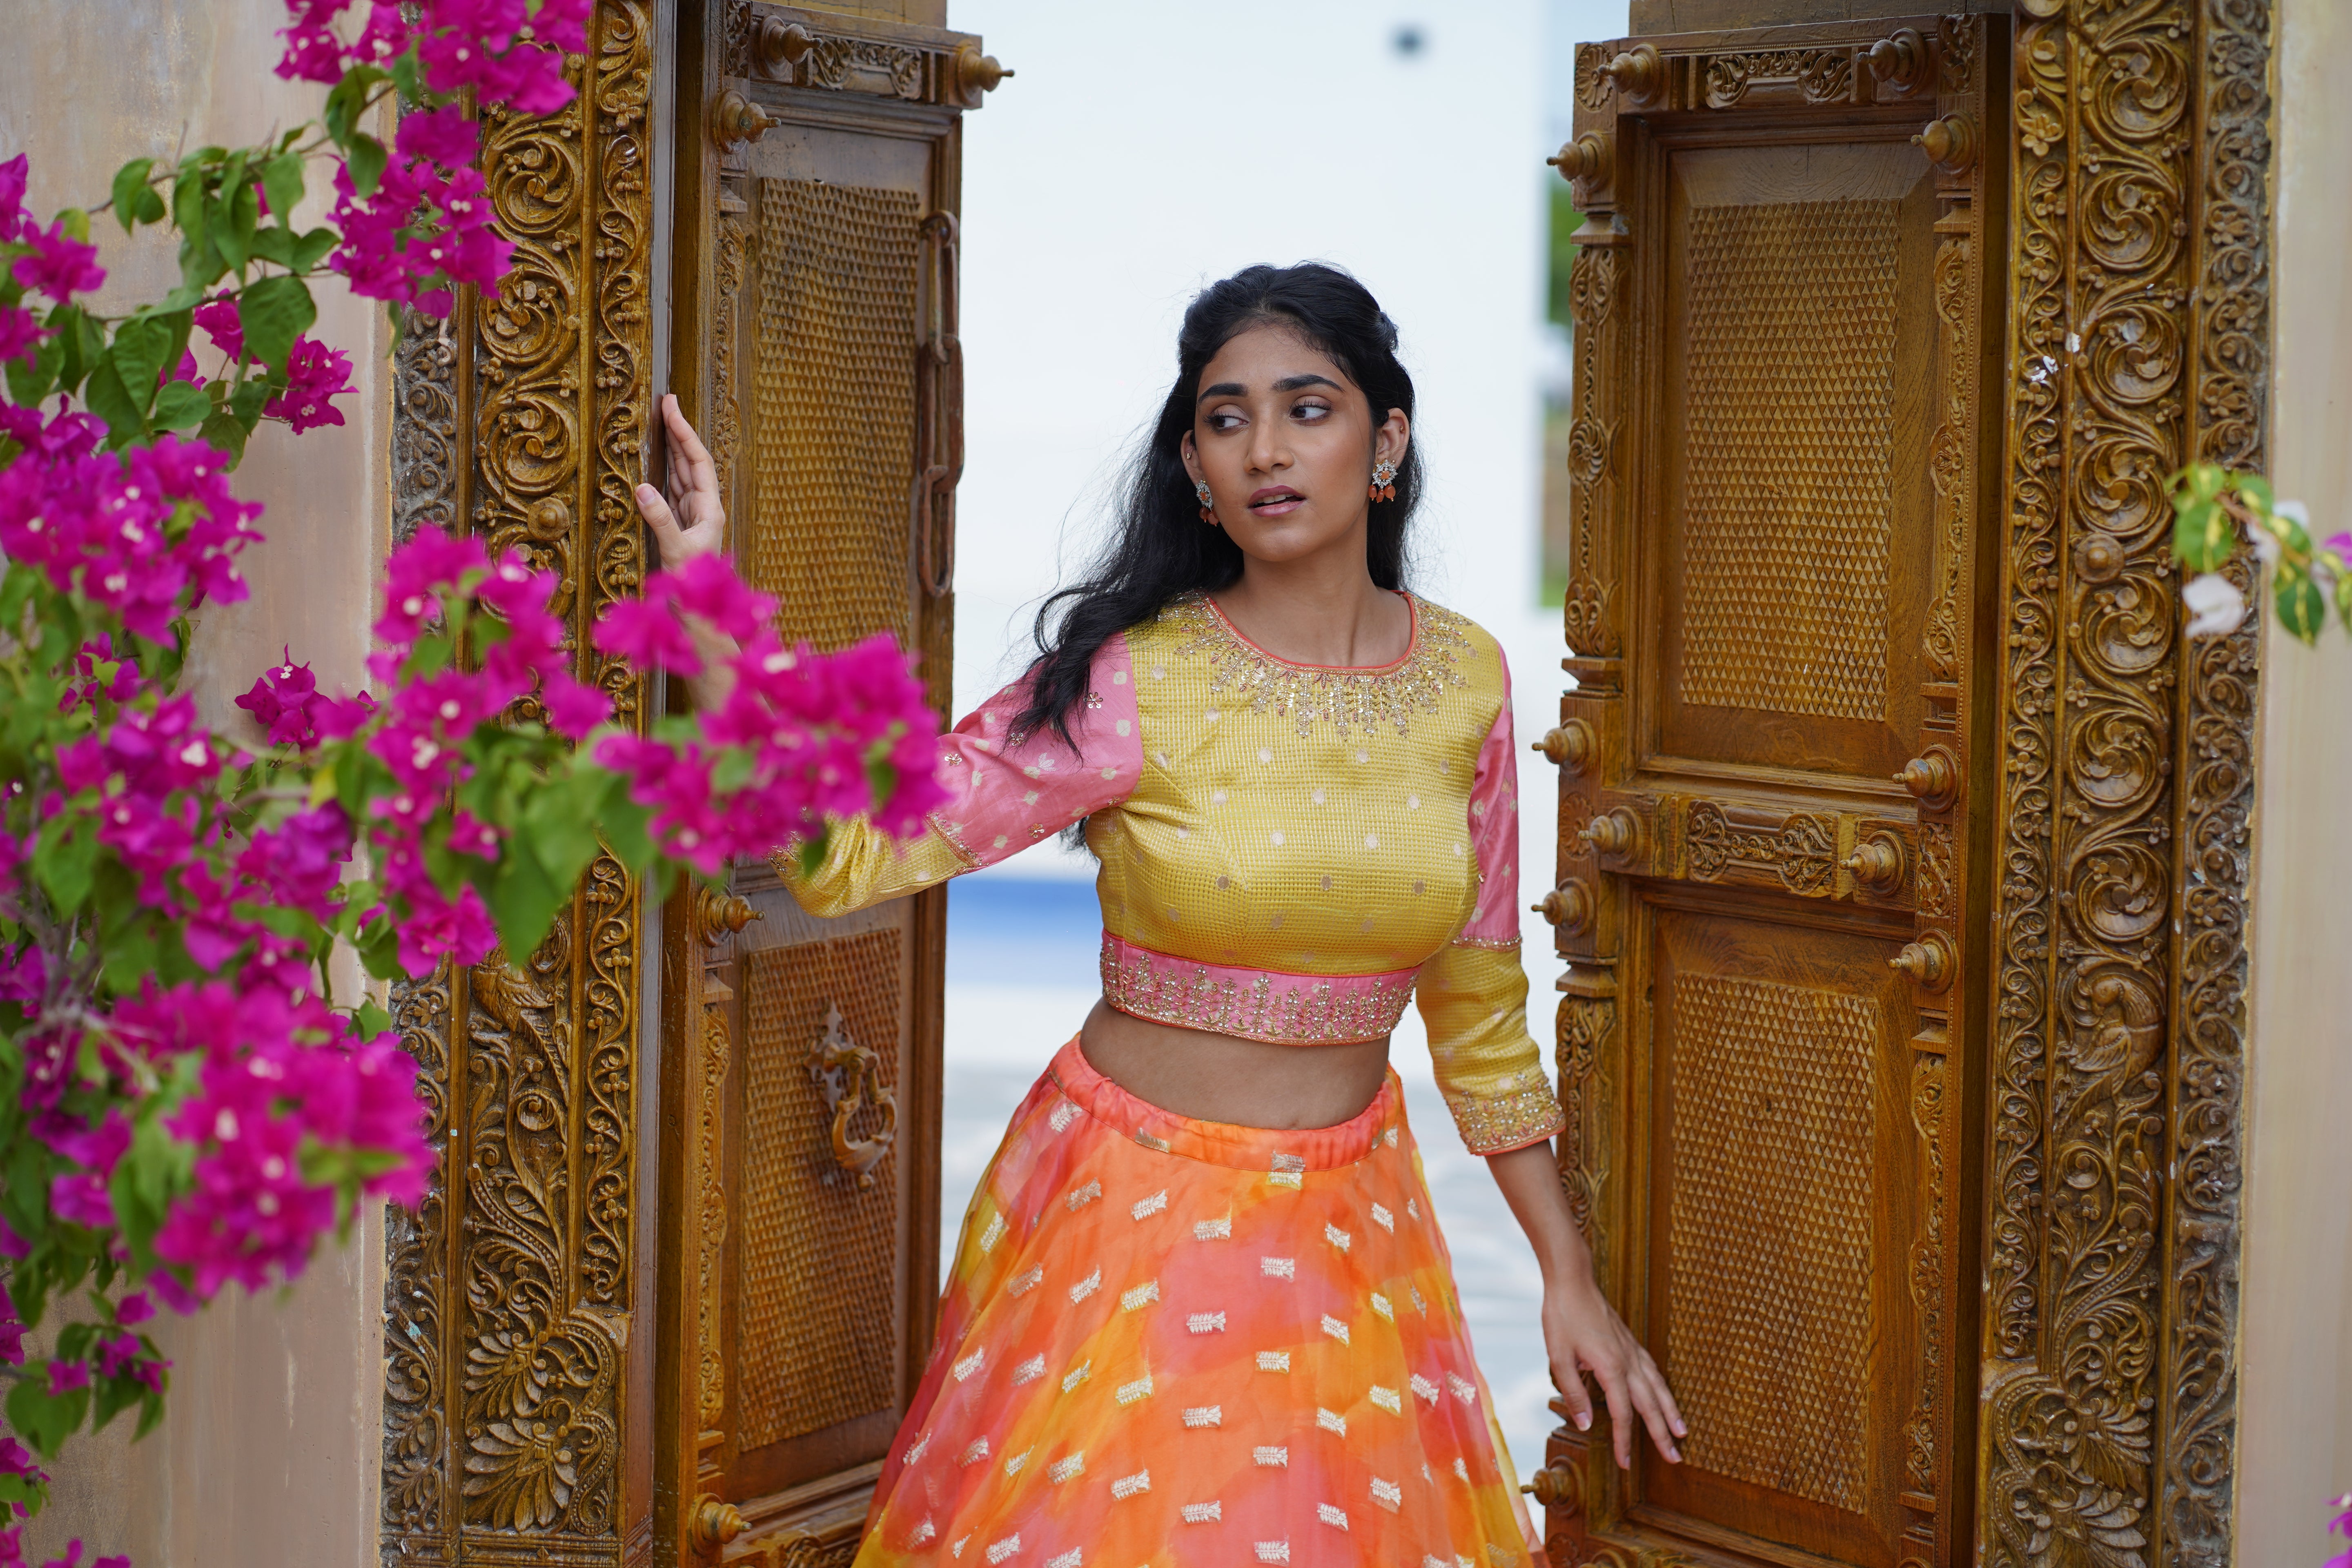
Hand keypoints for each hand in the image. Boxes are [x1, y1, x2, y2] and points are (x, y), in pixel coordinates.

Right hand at [637, 392, 724, 572]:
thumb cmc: (692, 586)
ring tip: (661, 422)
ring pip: (681, 473)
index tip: (672, 407)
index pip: (698, 461)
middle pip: (691, 461)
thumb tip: (642, 487)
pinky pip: (671, 490)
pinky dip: (663, 471)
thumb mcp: (674, 550)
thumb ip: (659, 519)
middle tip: (666, 402)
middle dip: (679, 432)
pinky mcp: (679, 525)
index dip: (685, 433)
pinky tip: (656, 460)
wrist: (697, 614)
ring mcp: (691, 516)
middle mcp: (703, 508)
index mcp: (709, 509)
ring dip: (671, 448)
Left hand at [1543, 1270, 1684, 1469]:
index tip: (1626, 1463)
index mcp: (1610, 1367)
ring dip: (1670, 1412)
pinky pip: (1653, 1371)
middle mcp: (1628, 1361)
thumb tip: (1586, 1425)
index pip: (1622, 1413)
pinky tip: (1665, 1396)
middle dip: (1661, 1434)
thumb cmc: (1563, 1316)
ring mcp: (1632, 1351)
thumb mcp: (1558, 1356)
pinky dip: (1663, 1388)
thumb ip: (1573, 1392)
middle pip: (1649, 1405)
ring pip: (1658, 1387)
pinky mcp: (1631, 1343)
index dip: (1624, 1440)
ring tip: (1682, 1432)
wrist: (1573, 1281)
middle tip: (1674, 1459)